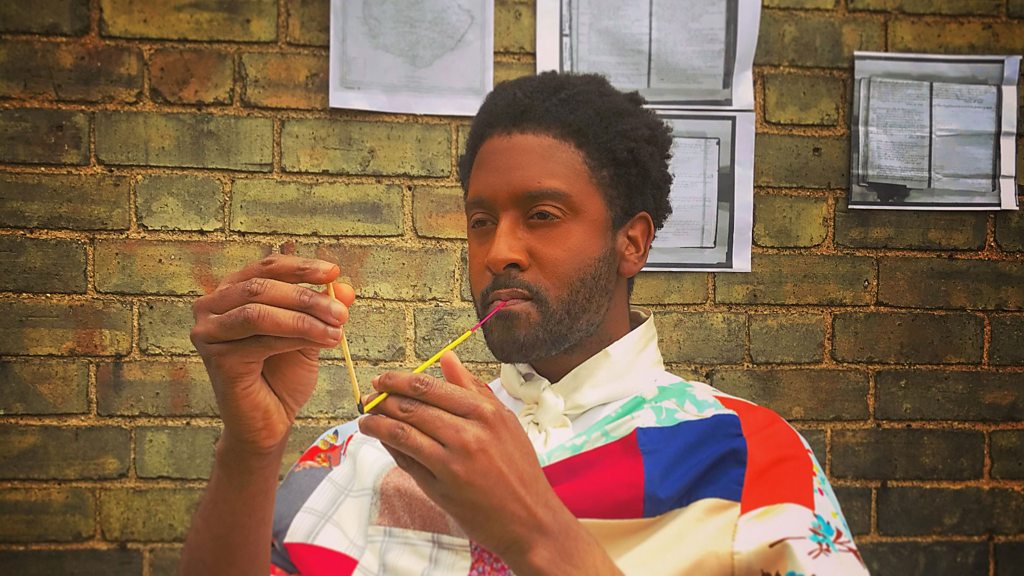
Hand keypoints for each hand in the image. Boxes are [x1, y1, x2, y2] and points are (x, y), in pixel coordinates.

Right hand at [190, 254, 354, 454]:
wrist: (268, 421)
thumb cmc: (283, 375)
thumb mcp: (308, 334)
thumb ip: (321, 310)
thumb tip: (345, 288)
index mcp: (230, 292)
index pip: (265, 268)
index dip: (300, 267)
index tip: (333, 271)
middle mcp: (211, 308)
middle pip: (261, 287)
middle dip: (307, 297)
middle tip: (341, 311)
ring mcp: (208, 333)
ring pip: (259, 312)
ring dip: (304, 319)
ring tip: (337, 330)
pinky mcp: (217, 359)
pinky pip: (260, 341)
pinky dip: (295, 338)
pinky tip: (322, 343)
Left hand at [357, 352, 579, 567]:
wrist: (530, 519)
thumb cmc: (519, 468)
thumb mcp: (505, 421)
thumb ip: (474, 389)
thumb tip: (447, 357)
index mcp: (485, 412)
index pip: (430, 388)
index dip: (398, 381)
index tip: (382, 380)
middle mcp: (468, 434)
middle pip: (411, 408)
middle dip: (382, 400)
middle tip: (368, 398)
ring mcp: (451, 463)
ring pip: (401, 433)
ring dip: (376, 423)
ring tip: (366, 420)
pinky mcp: (440, 488)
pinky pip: (405, 460)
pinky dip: (389, 447)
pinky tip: (382, 440)